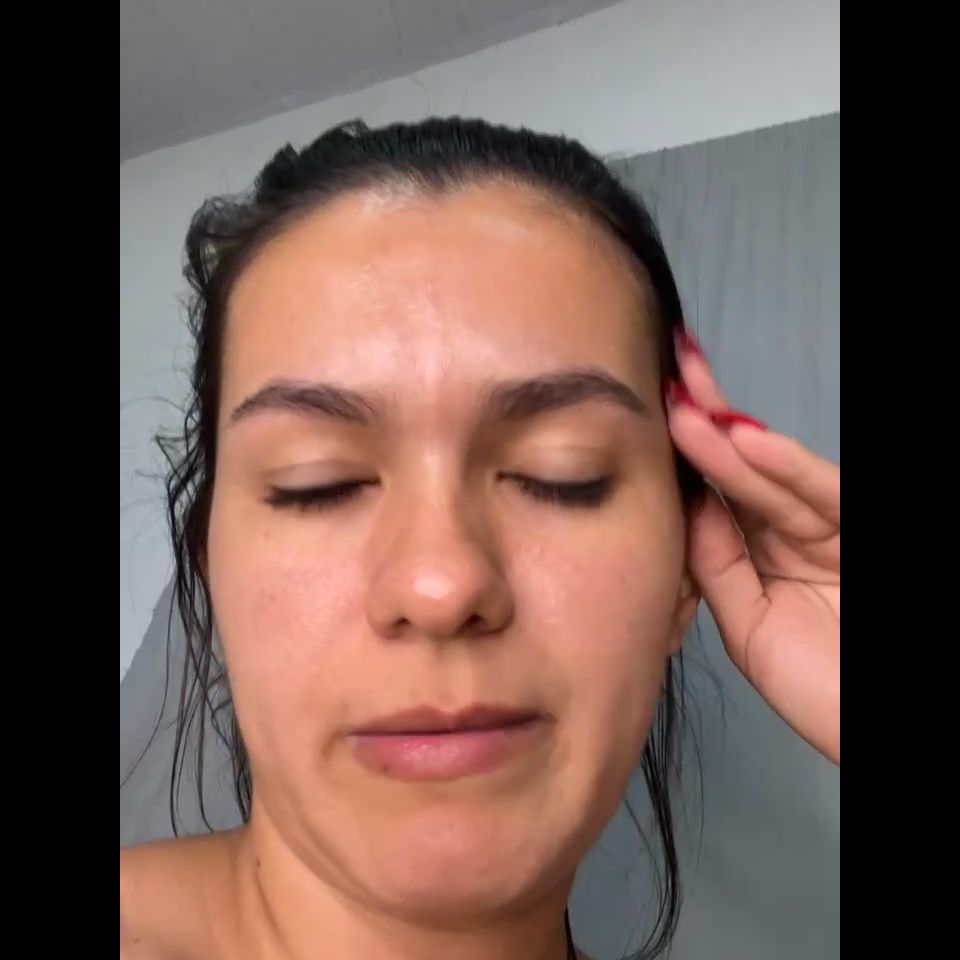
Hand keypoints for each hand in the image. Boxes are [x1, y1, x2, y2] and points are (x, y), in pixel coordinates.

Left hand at [668, 331, 838, 763]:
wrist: (864, 719)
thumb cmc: (818, 688)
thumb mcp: (748, 624)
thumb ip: (717, 564)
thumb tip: (687, 501)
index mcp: (758, 551)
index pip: (715, 489)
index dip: (685, 450)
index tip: (647, 410)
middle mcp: (789, 530)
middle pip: (741, 467)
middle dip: (704, 421)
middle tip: (666, 373)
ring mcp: (825, 528)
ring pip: (772, 475)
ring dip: (729, 440)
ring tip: (687, 404)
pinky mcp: (854, 529)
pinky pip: (823, 495)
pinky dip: (788, 469)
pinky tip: (746, 440)